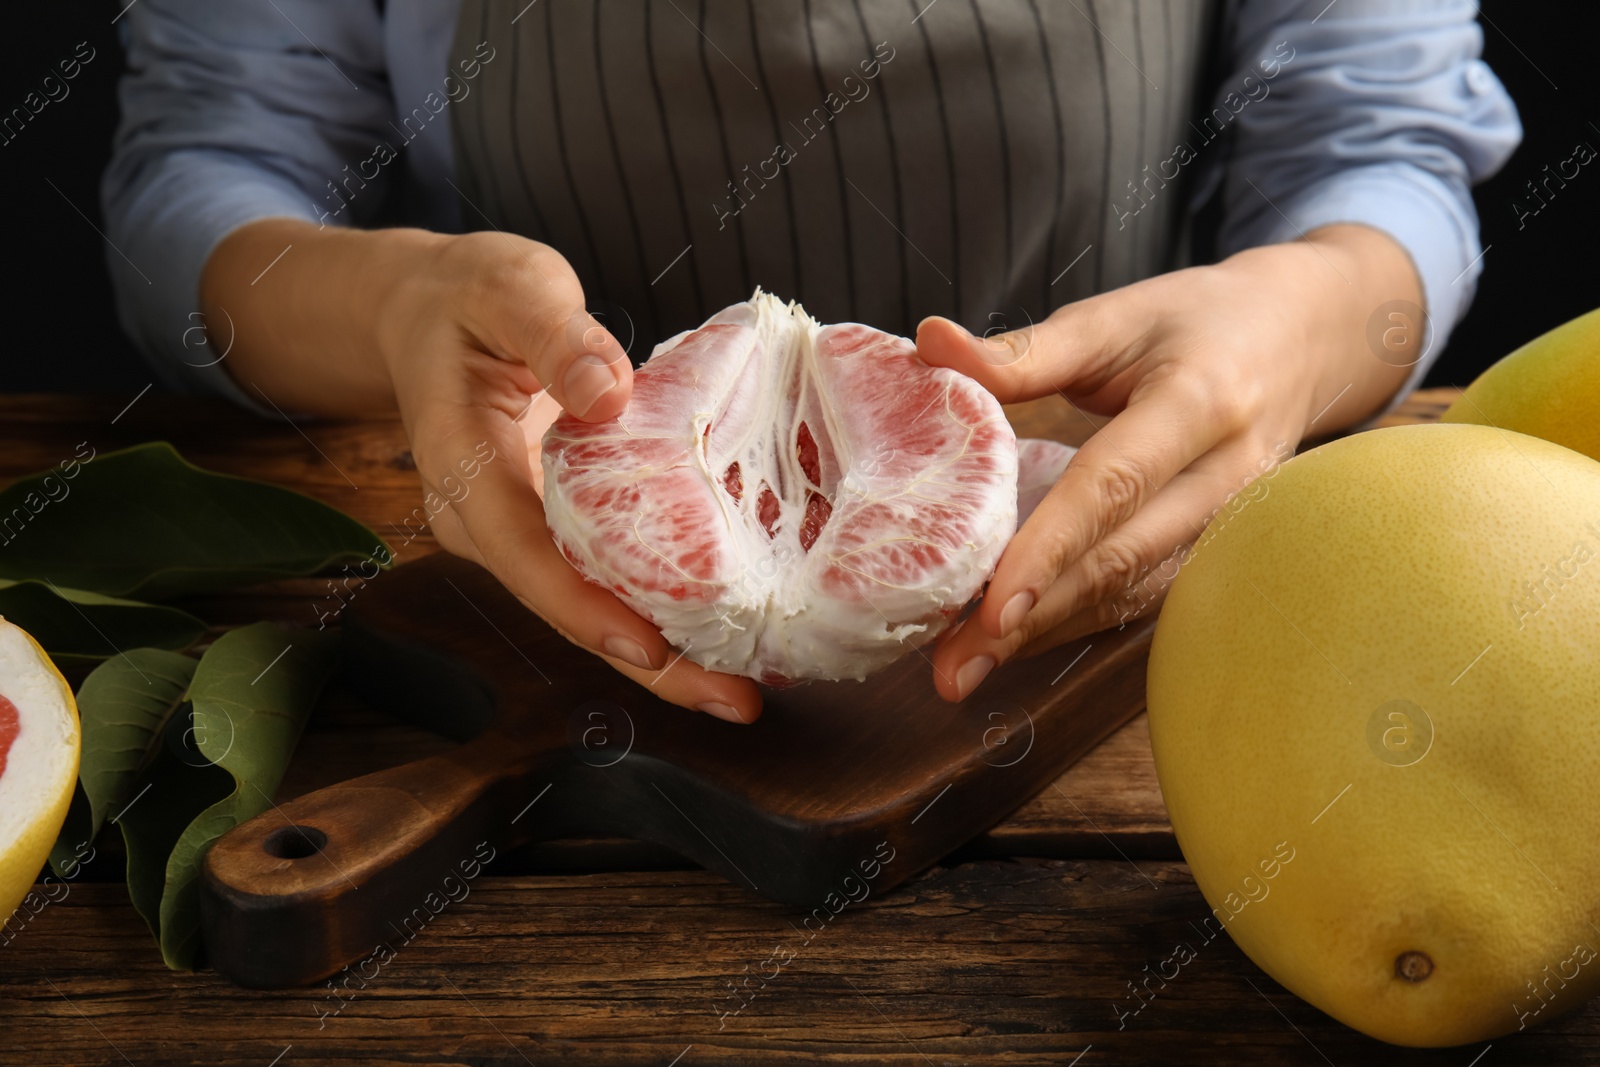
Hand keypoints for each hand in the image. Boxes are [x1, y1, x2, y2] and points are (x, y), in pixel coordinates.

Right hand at [202, 221, 761, 722]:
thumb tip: (606, 390)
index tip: (647, 646)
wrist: (427, 312)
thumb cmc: (466, 296)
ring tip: (746, 690)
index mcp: (462, 465)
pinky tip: (728, 631)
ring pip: (589, 607)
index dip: (581, 606)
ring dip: (665, 653)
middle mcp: (485, 520)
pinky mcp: (552, 528)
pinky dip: (663, 607)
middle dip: (648, 664)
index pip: (521, 552)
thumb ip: (553, 333)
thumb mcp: (507, 287)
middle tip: (736, 702)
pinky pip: (605, 578)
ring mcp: (517, 533)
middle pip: (564, 607)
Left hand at [914, 225, 1422, 700]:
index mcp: (1200, 403)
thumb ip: (1026, 350)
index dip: (1048, 549)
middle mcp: (1225, 476)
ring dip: (1046, 634)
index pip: (1113, 486)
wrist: (1302, 340)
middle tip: (952, 670)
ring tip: (968, 668)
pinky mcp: (1216, 548)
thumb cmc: (1199, 321)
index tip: (988, 607)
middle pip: (1120, 560)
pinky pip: (1142, 594)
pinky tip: (1015, 642)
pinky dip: (1075, 620)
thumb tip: (931, 344)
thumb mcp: (1117, 315)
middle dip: (1032, 620)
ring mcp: (1228, 523)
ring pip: (1130, 591)